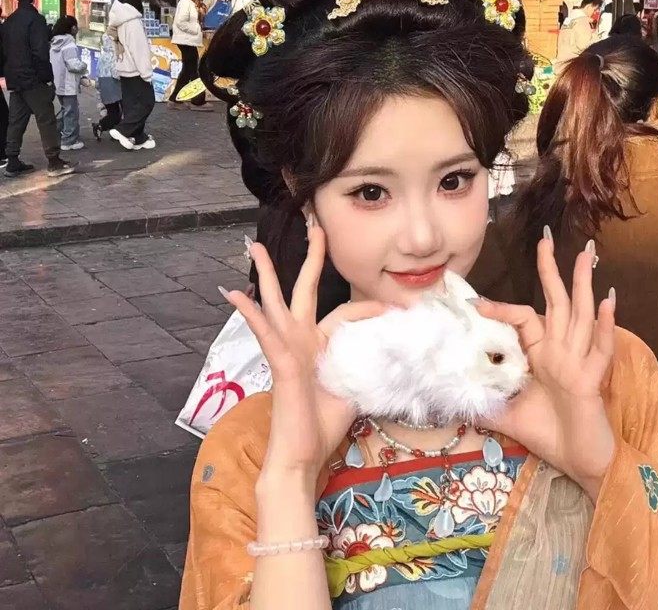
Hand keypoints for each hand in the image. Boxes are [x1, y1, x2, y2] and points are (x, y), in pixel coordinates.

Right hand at [221, 226, 387, 488]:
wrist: (302, 455)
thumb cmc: (324, 425)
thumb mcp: (354, 387)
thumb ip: (364, 366)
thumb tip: (390, 357)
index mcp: (320, 344)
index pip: (349, 312)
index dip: (374, 305)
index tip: (400, 305)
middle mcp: (301, 339)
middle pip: (304, 289)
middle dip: (310, 256)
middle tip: (313, 225)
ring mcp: (287, 348)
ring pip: (276, 301)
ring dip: (266, 273)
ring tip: (255, 247)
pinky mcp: (280, 362)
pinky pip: (264, 332)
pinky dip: (251, 313)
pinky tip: (234, 295)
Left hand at [474, 237, 615, 501]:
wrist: (583, 463)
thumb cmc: (550, 435)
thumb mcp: (508, 416)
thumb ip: (485, 404)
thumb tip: (451, 400)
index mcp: (543, 355)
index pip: (523, 319)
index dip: (500, 309)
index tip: (474, 304)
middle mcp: (562, 352)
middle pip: (557, 303)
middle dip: (552, 270)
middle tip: (545, 237)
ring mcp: (578, 363)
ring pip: (581, 316)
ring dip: (582, 285)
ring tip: (585, 255)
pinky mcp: (590, 381)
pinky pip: (600, 349)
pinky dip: (605, 326)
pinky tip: (608, 300)